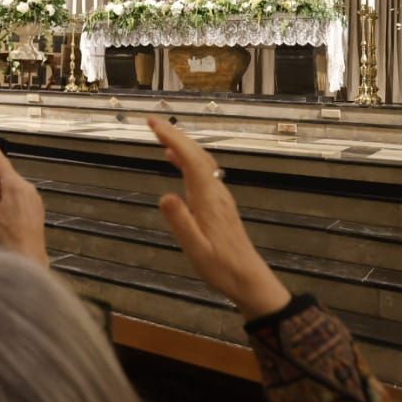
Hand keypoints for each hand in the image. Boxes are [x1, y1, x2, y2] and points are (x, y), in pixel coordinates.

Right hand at [0, 139, 47, 264]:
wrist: (28, 251)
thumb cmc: (7, 232)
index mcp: (13, 185)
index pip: (1, 162)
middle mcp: (26, 187)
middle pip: (8, 173)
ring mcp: (33, 196)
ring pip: (15, 183)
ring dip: (3, 183)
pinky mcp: (37, 205)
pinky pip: (21, 193)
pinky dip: (11, 192)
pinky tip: (4, 202)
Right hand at [147, 118, 289, 319]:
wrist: (249, 279)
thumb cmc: (221, 268)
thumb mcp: (196, 249)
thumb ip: (181, 222)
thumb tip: (165, 196)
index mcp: (208, 200)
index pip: (191, 160)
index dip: (173, 139)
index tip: (154, 124)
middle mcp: (216, 192)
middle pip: (197, 155)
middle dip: (175, 135)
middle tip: (152, 122)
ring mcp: (219, 197)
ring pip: (201, 161)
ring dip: (182, 145)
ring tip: (161, 134)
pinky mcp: (219, 204)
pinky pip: (202, 172)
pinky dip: (187, 160)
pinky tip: (176, 162)